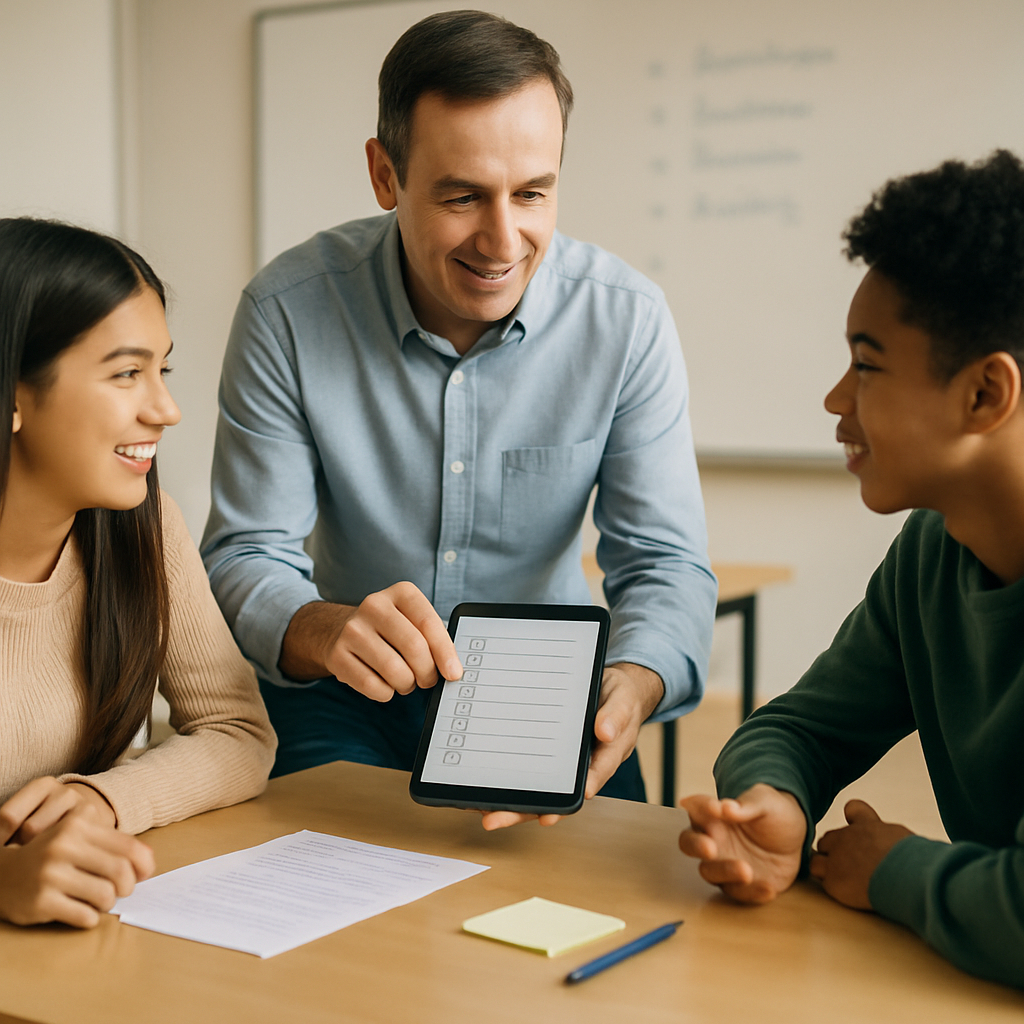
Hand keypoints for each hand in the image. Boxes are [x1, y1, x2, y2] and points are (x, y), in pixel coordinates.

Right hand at [0, 785, 153, 928]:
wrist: (1, 874)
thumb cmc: (51, 856)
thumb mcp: (78, 838)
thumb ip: (112, 844)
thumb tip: (149, 862)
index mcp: (76, 826)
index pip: (128, 846)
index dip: (143, 864)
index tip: (142, 874)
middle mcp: (62, 847)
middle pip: (121, 872)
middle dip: (127, 887)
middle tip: (120, 891)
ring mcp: (50, 875)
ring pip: (106, 896)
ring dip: (108, 903)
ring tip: (98, 900)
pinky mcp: (41, 902)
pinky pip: (85, 916)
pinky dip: (90, 918)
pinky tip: (80, 910)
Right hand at [281, 583, 461, 699]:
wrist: (338, 629)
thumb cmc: (388, 628)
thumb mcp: (412, 619)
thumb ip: (433, 637)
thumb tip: (452, 670)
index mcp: (400, 592)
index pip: (429, 623)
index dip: (445, 652)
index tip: (453, 673)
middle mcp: (374, 605)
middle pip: (414, 648)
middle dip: (428, 673)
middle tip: (428, 680)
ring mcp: (352, 630)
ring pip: (394, 671)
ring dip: (407, 685)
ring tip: (406, 681)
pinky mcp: (337, 655)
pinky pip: (372, 686)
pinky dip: (386, 693)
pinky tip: (385, 684)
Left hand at [479, 662, 661, 830]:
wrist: (613, 687)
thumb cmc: (620, 698)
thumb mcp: (623, 701)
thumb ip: (617, 716)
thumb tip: (605, 731)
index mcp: (603, 758)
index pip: (585, 784)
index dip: (566, 802)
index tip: (547, 817)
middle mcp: (581, 766)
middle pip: (553, 795)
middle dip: (524, 810)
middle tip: (494, 820)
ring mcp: (564, 761)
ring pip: (537, 787)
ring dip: (511, 801)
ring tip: (481, 810)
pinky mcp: (550, 751)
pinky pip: (529, 767)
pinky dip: (509, 777)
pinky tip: (485, 783)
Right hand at [678, 784, 806, 902]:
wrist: (795, 838)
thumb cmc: (773, 812)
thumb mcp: (765, 802)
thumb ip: (746, 806)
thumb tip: (726, 807)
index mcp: (713, 816)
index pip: (696, 810)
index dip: (700, 808)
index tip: (716, 807)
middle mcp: (713, 840)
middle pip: (689, 844)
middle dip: (696, 846)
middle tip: (710, 848)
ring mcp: (725, 864)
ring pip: (710, 872)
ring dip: (725, 872)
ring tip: (747, 870)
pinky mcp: (742, 885)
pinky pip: (740, 893)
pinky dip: (751, 893)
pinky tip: (768, 887)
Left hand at [809, 799, 912, 909]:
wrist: (908, 876)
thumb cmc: (915, 861)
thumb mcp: (903, 840)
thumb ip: (888, 839)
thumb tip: (891, 849)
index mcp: (867, 824)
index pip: (853, 808)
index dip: (854, 818)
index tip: (856, 825)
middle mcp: (846, 837)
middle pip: (827, 839)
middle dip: (835, 851)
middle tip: (852, 866)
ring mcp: (836, 859)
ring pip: (817, 861)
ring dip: (826, 869)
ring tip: (843, 881)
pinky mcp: (833, 881)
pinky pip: (824, 883)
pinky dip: (834, 888)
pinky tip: (849, 894)